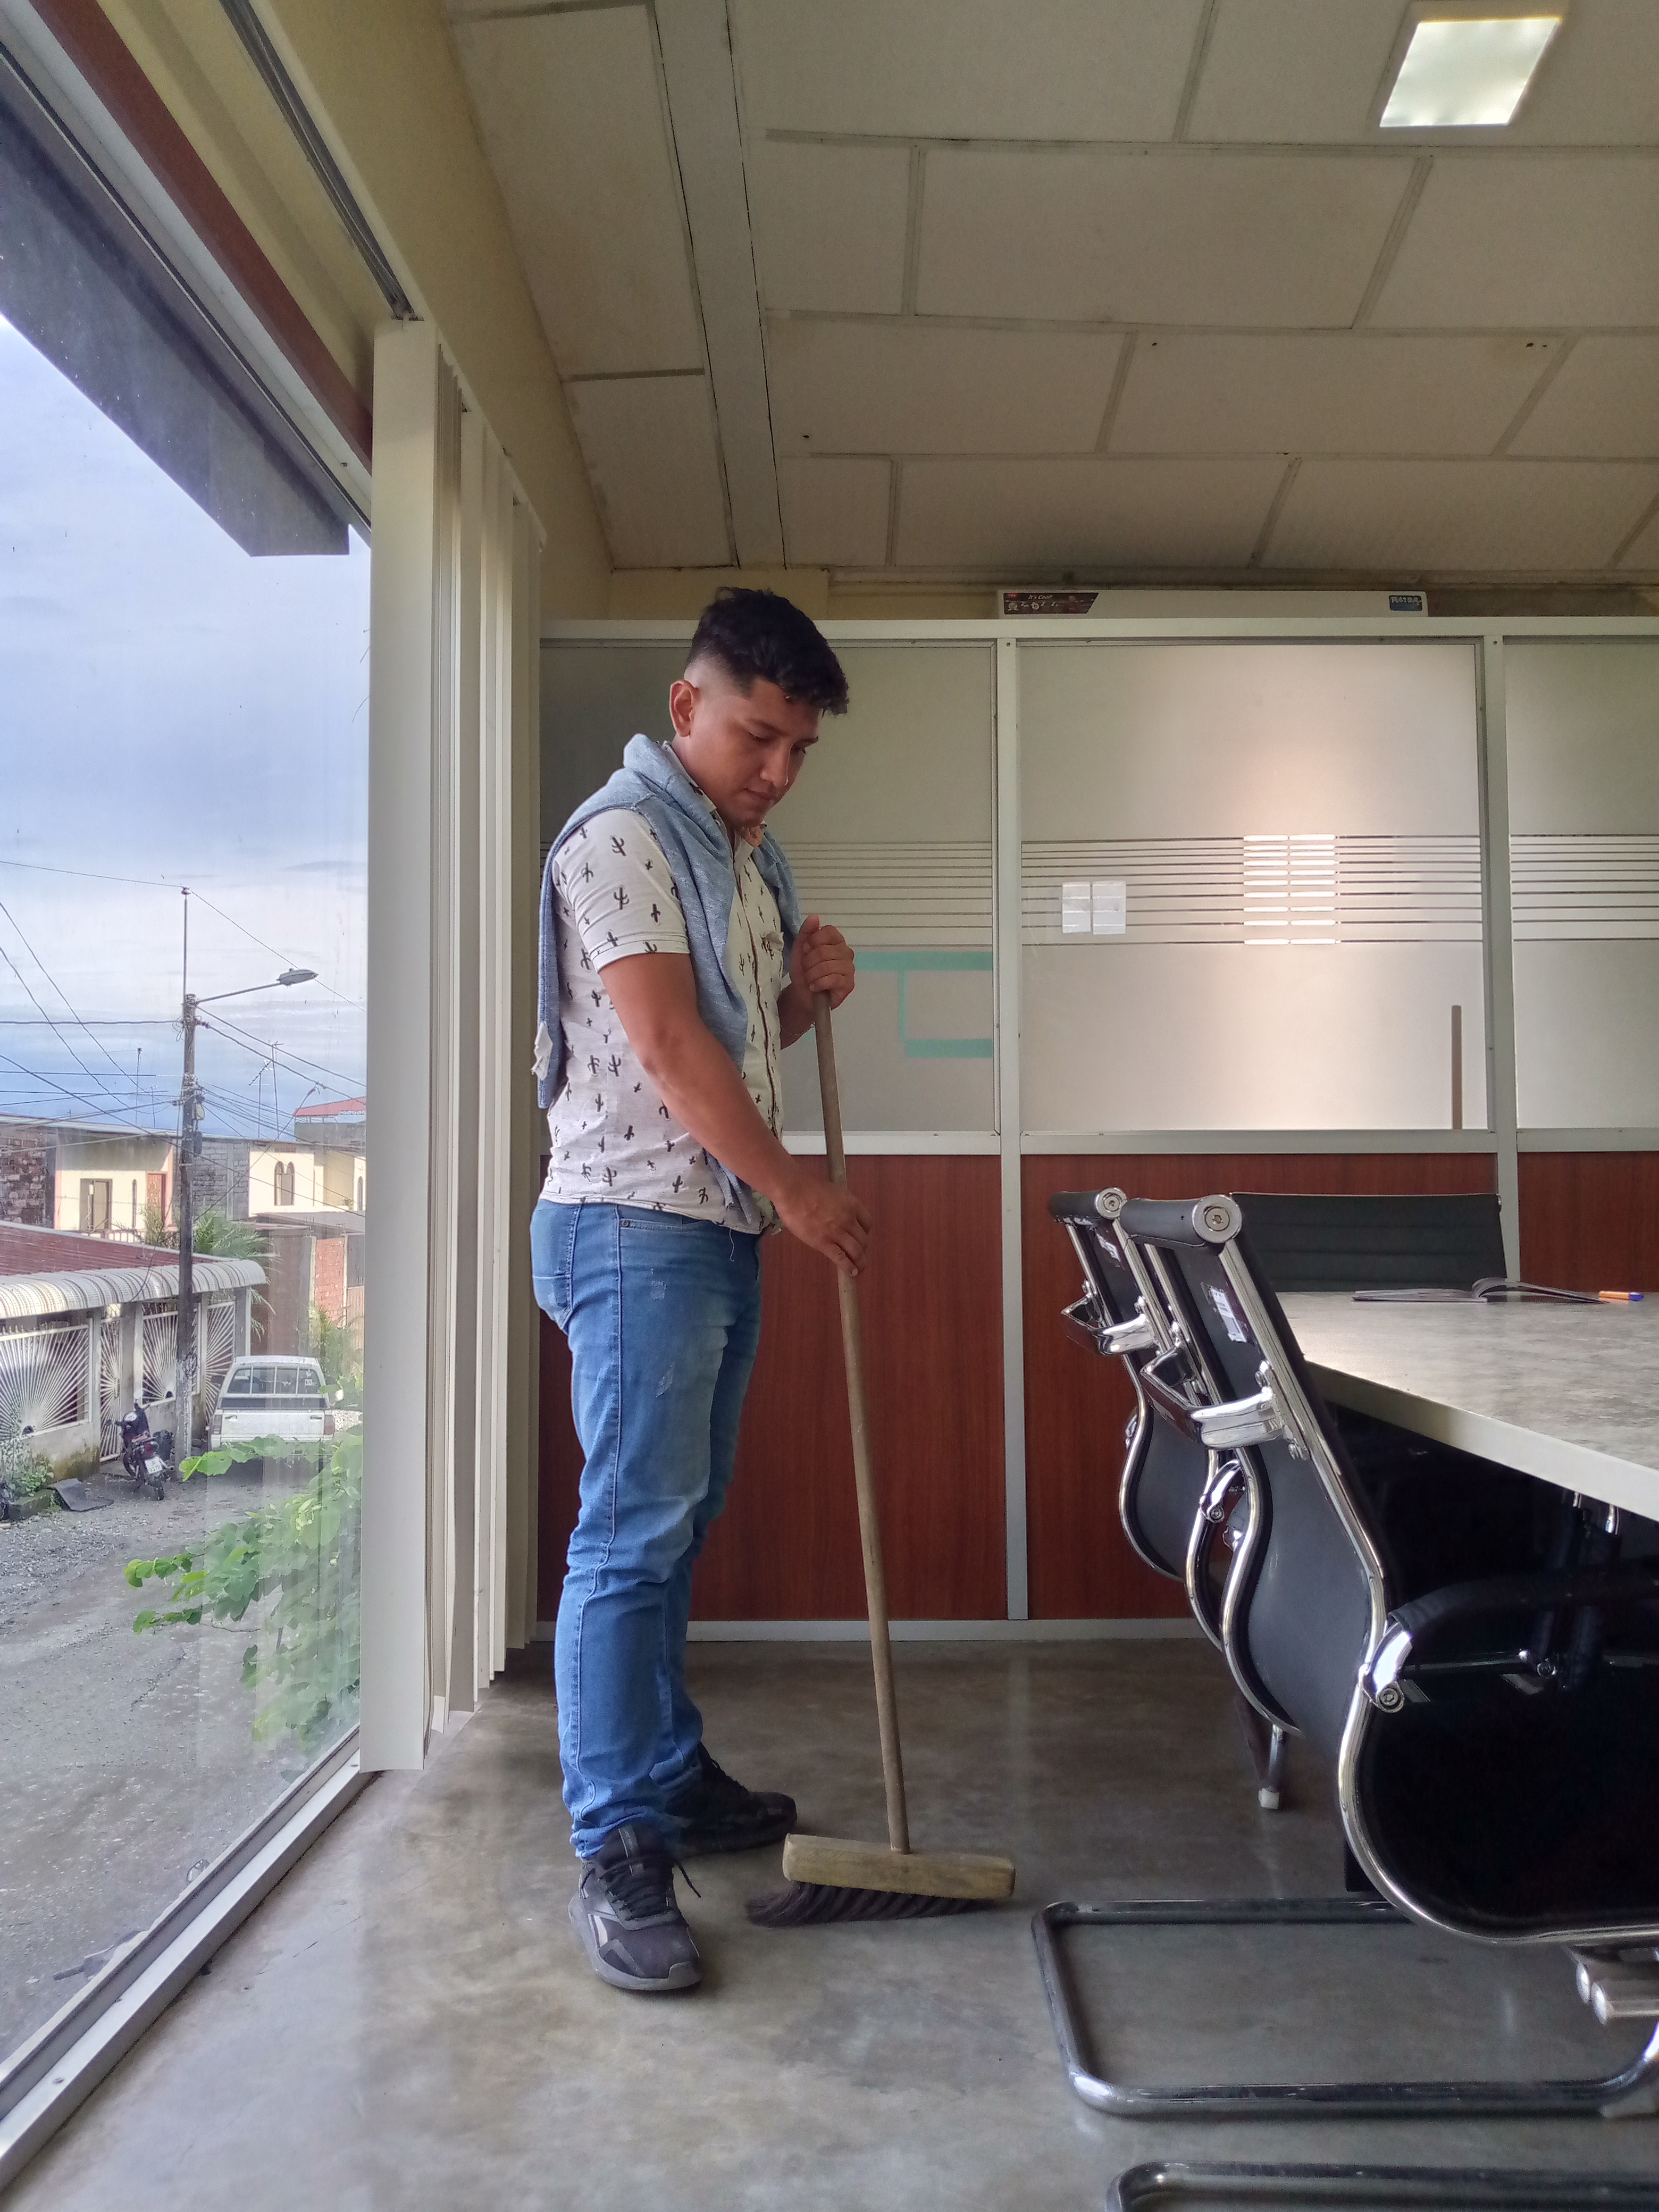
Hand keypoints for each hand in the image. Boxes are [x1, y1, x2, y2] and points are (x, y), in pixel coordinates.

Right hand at [775, 1163, 871, 1277]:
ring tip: (860, 1269)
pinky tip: (851, 1272)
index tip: (862, 1236)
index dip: (866, 1232)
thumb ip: (840, 1205)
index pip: (868, 1223)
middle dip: (863, 1249)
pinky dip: (848, 1267)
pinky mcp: (824, 1243)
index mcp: (852, 1205)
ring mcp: (837, 1232)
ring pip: (856, 1251)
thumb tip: (838, 1214)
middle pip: (863, 1239)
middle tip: (859, 1254)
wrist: (793, 1192)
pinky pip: (841, 1258)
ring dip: (860, 1262)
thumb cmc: (808, 1188)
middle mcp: (849, 1220)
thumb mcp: (833, 1192)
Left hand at [791, 915, 853, 1009]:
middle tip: (806, 970)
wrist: (802, 994)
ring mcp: (849, 968)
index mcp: (836, 941)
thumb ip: (806, 932)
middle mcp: (845, 952)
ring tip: (810, 980)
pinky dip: (818, 984)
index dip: (813, 941)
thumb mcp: (799, 949)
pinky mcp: (849, 984)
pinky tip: (815, 987)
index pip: (829, 931)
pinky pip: (832, 979)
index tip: (805, 950)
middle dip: (809, 962)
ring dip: (812, 975)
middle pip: (825, 950)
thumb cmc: (803, 970)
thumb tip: (814, 917)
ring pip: (827, 966)